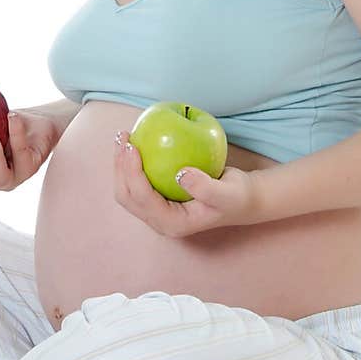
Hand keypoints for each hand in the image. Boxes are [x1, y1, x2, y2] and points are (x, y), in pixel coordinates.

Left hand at [112, 131, 258, 237]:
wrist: (241, 199)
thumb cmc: (236, 196)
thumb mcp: (228, 193)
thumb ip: (206, 187)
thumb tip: (181, 174)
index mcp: (171, 223)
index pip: (142, 198)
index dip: (131, 172)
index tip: (132, 146)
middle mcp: (159, 220)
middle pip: (127, 195)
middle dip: (119, 167)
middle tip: (123, 137)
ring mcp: (156, 211)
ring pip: (127, 189)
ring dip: (120, 163)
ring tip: (123, 136)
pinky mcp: (157, 199)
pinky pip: (137, 180)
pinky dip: (131, 161)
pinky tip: (136, 139)